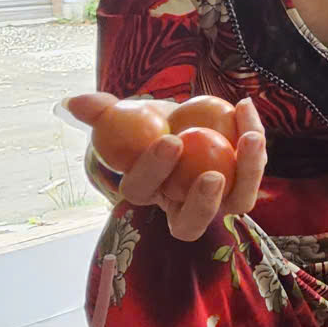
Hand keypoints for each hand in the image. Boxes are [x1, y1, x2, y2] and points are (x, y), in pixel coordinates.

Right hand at [70, 91, 267, 241]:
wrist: (180, 120)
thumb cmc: (145, 123)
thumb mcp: (122, 114)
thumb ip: (100, 111)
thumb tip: (72, 103)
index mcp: (144, 193)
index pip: (142, 192)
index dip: (153, 171)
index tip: (168, 140)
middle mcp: (180, 207)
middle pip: (190, 224)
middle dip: (201, 204)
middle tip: (212, 174)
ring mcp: (216, 200)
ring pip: (236, 204)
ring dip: (247, 173)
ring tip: (250, 137)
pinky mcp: (243, 183)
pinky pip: (253, 171)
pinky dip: (255, 143)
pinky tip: (246, 106)